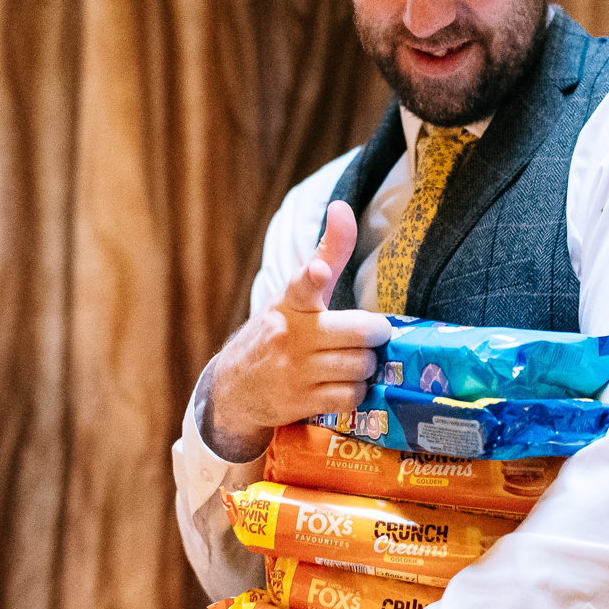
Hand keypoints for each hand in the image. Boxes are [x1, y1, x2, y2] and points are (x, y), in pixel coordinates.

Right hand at [205, 201, 392, 461]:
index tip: (317, 272)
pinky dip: (355, 391)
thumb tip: (342, 207)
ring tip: (354, 361)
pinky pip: (350, 395)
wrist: (235, 389)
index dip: (313, 276)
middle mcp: (291, 335)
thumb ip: (328, 253)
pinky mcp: (299, 401)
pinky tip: (344, 384)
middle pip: (359, 333)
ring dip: (366, 365)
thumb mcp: (294, 292)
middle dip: (374, 336)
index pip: (302, 283)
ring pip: (360, 366)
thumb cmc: (276, 332)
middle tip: (368, 337)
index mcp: (290, 303)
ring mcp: (294, 371)